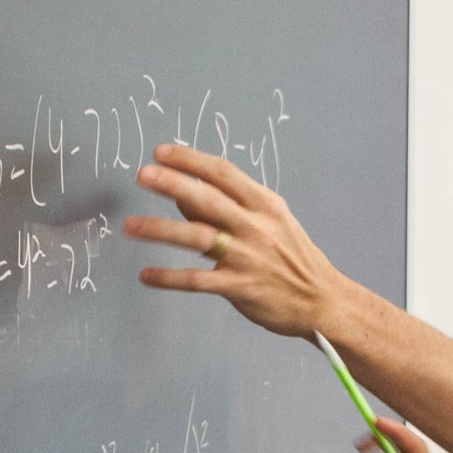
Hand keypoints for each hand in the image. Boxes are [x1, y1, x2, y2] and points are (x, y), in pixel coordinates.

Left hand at [126, 144, 355, 338]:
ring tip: (130, 226)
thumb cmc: (293, 258)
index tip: (161, 152)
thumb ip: (230, 208)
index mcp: (265, 205)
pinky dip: (169, 278)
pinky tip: (146, 276)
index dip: (190, 160)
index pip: (223, 173)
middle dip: (172, 183)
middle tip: (142, 175)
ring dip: (160, 230)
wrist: (322, 300)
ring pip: (198, 238)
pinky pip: (197, 281)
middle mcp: (256, 227)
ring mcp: (248, 257)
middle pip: (208, 199)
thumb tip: (184, 193)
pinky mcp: (241, 287)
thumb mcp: (271, 222)